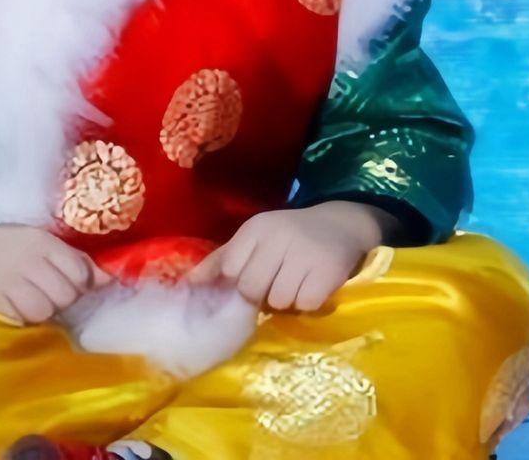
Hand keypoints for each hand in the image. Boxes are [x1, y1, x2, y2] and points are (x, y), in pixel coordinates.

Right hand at [0, 223, 113, 323]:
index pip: (79, 271)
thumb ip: (73, 259)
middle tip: (49, 296)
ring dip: (44, 313)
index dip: (80, 283)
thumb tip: (108, 280)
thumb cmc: (3, 247)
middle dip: (63, 300)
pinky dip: (24, 321)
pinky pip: (22, 322)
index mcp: (42, 243)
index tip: (71, 285)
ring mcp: (10, 285)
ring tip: (31, 304)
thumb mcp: (37, 241)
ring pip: (46, 311)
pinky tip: (17, 312)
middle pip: (66, 294)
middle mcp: (29, 262)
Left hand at [183, 201, 394, 311]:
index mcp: (256, 228)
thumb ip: (221, 261)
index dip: (239, 281)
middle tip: (274, 284)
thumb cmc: (288, 236)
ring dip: (285, 301)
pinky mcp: (327, 271)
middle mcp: (279, 236)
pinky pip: (305, 305)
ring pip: (278, 300)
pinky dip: (306, 303)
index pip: (231, 269)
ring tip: (295, 284)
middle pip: (251, 288)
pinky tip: (311, 287)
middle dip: (261, 294)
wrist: (340, 224)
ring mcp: (304, 253)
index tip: (252, 278)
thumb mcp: (254, 240)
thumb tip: (189, 285)